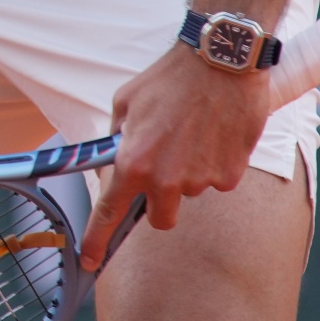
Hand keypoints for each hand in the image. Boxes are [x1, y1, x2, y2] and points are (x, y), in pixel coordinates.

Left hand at [79, 45, 274, 270]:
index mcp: (134, 162)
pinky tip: (214, 134)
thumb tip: (116, 160)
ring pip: (190, 192)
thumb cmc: (168, 78)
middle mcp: (166, 178)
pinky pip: (217, 180)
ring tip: (192, 133)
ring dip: (188, 173)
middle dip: (159, 202)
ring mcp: (200, 180)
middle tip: (164, 170)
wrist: (219, 62)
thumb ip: (118, 139)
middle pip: (160, 217)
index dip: (97, 240)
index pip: (110, 212)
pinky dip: (215, 163)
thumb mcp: (126, 103)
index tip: (90, 259)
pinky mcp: (229, 175)